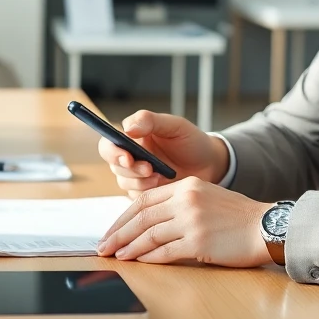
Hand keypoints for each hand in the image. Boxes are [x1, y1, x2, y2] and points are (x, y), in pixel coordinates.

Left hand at [96, 176, 271, 266]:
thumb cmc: (237, 217)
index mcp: (186, 186)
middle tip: (104, 246)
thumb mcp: (206, 197)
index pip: (143, 200)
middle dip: (118, 234)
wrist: (265, 227)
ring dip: (129, 248)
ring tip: (117, 257)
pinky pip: (164, 251)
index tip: (111, 230)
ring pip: (149, 234)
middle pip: (141, 217)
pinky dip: (148, 258)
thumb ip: (179, 203)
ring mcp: (192, 221)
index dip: (123, 217)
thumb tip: (147, 223)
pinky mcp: (198, 242)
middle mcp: (186, 200)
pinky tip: (139, 262)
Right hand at [99, 110, 228, 196]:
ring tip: (160, 177)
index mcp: (132, 138)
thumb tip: (127, 128)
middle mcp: (131, 157)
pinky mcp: (146, 193)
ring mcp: (137, 177)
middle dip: (131, 169)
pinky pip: (137, 198)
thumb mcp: (175, 125)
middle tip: (149, 168)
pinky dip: (148, 193)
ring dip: (140, 182)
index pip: (109, 144)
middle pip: (115, 166)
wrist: (209, 164)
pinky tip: (163, 186)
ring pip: (124, 183)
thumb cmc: (191, 141)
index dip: (113, 152)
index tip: (127, 157)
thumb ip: (150, 121)